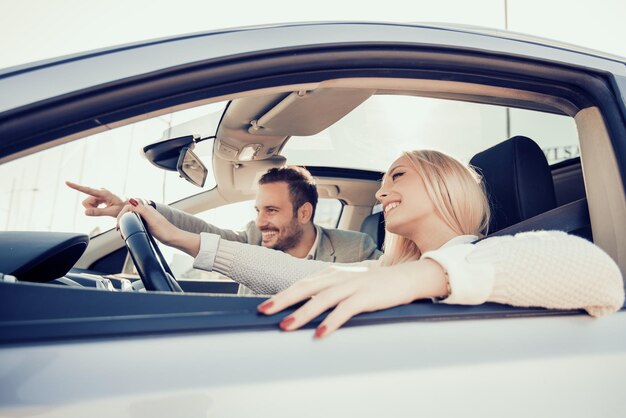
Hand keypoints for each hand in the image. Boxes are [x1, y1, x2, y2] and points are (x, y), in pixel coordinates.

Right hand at [66, 181, 125, 216]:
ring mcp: (99, 193)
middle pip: (86, 202)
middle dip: (90, 208)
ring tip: (105, 208)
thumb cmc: (123, 208)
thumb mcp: (112, 212)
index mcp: (104, 193)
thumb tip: (85, 212)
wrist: (129, 204)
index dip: (76, 186)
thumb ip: (98, 212)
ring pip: (88, 203)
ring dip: (93, 208)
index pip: (88, 189)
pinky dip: (95, 207)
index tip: (67, 182)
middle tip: (103, 210)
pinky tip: (104, 206)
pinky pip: (91, 203)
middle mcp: (100, 191)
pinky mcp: (99, 195)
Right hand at [118, 199, 200, 256]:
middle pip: (129, 212)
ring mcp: (147, 218)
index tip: (119, 224)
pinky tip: (130, 233)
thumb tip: (131, 200)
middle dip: (122, 220)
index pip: (128, 207)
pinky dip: (130, 227)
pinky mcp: (147, 224)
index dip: (121, 215)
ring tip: (123, 233)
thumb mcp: (152, 220)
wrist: (173, 239)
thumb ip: (141, 210)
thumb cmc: (165, 231)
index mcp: (146, 209)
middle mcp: (146, 212)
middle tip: (120, 230)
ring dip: (125, 224)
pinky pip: (135, 223)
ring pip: (131, 218)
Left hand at [257, 259, 447, 338]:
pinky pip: (345, 310)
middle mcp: (339, 277)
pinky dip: (331, 322)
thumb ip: (329, 292)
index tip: (265, 306)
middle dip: (283, 300)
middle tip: (264, 312)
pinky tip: (320, 333)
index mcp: (332, 273)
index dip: (282, 295)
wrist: (407, 278)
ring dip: (302, 313)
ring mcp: (353, 286)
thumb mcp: (348, 284)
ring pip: (322, 299)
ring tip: (286, 326)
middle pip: (305, 288)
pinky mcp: (366, 296)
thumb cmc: (375, 285)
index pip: (302, 284)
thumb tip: (307, 307)